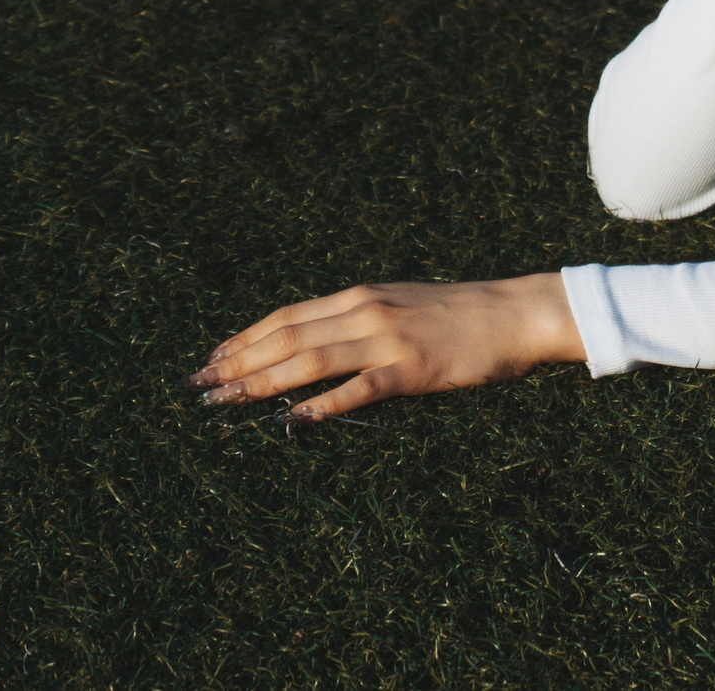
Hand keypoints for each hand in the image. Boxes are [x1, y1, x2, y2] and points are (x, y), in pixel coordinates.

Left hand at [186, 274, 584, 419]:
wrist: (516, 312)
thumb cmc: (461, 314)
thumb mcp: (401, 304)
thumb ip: (360, 320)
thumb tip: (316, 342)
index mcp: (360, 295)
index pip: (286, 316)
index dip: (244, 338)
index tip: (211, 359)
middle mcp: (366, 311)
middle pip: (286, 336)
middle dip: (237, 362)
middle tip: (199, 388)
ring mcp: (388, 340)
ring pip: (310, 359)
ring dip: (262, 382)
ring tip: (226, 402)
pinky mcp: (413, 370)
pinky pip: (359, 389)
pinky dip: (322, 404)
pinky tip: (293, 420)